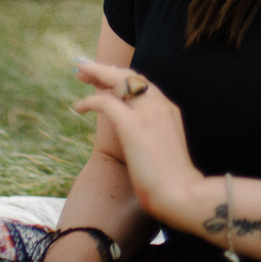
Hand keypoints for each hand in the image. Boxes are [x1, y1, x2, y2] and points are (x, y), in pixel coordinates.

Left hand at [72, 61, 205, 221]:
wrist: (182, 193)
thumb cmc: (174, 180)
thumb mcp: (165, 148)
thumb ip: (153, 135)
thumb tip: (137, 140)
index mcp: (168, 108)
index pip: (141, 82)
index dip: (120, 76)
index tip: (105, 77)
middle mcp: (159, 104)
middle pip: (128, 75)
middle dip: (105, 69)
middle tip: (84, 68)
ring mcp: (147, 112)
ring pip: (118, 80)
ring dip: (96, 74)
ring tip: (79, 74)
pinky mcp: (132, 124)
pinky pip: (105, 102)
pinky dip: (89, 100)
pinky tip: (79, 107)